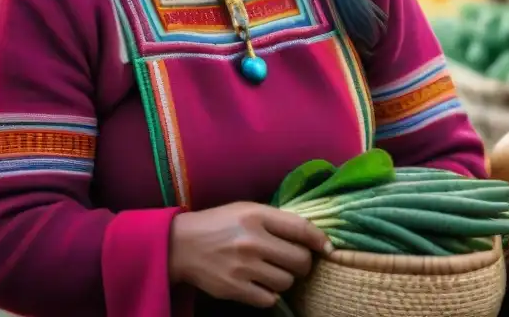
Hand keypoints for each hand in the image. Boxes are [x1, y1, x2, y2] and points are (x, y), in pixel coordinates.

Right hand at [168, 202, 331, 308]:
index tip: (327, 248)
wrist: (181, 245)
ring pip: (286, 281)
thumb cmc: (220, 224)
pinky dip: (270, 294)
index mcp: (257, 216)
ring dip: (286, 279)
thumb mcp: (248, 210)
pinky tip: (261, 284)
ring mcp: (242, 266)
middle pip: (300, 259)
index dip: (320, 240)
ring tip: (274, 272)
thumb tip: (313, 235)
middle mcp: (252, 240)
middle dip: (303, 263)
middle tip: (294, 262)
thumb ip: (278, 220)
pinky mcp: (233, 289)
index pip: (302, 228)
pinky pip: (269, 299)